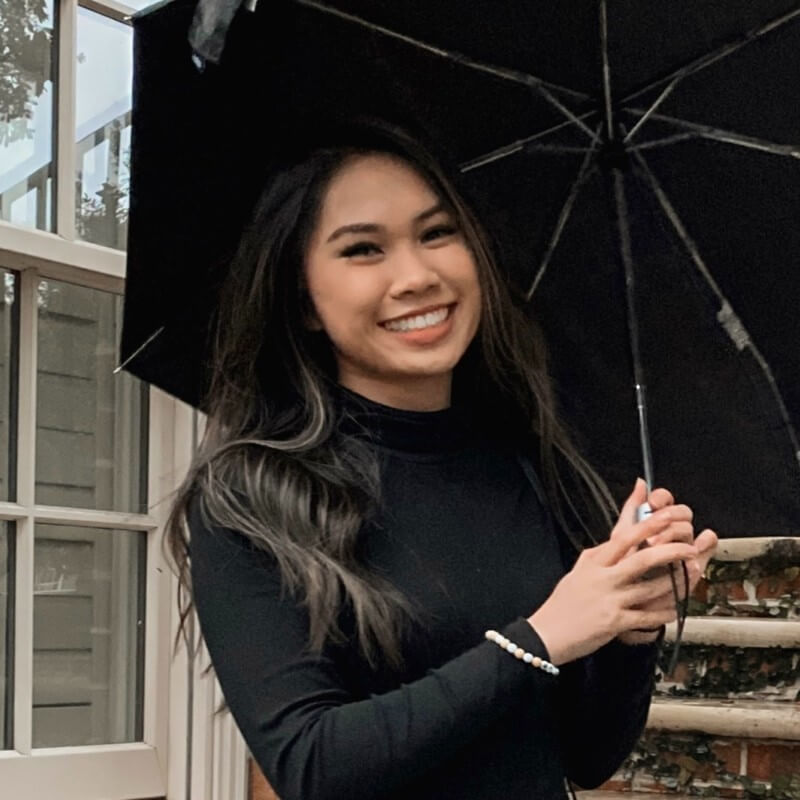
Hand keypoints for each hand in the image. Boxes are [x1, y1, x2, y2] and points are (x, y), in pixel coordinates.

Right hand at [527, 480, 697, 664]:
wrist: (548, 633)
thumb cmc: (564, 602)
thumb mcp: (579, 570)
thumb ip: (600, 556)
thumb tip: (616, 541)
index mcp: (595, 561)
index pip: (624, 537)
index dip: (648, 525)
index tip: (668, 516)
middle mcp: (603, 578)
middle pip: (642, 559)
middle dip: (670, 551)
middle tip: (689, 546)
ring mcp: (610, 600)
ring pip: (651, 589)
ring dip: (676, 582)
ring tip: (694, 573)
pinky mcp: (615, 623)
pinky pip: (648, 617)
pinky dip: (664, 612)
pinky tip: (676, 609)